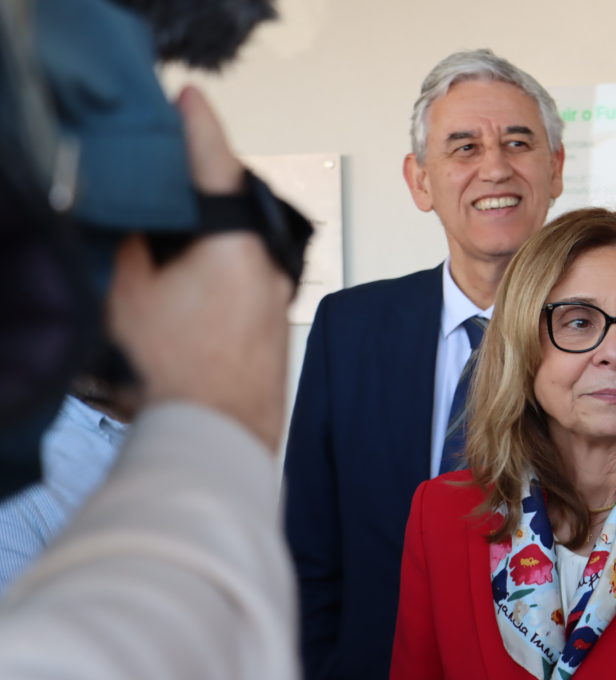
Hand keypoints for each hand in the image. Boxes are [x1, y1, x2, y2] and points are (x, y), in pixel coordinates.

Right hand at [107, 86, 291, 449]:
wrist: (219, 436)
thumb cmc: (181, 375)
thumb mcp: (131, 297)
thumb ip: (136, 248)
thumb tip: (142, 222)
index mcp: (236, 247)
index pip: (217, 168)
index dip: (199, 128)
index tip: (190, 100)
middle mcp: (268, 265)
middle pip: (237, 204)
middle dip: (205, 183)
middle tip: (174, 166)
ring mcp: (278, 294)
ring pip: (245, 240)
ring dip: (215, 229)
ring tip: (178, 231)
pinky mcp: (276, 319)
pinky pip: (251, 272)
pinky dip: (225, 263)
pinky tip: (196, 279)